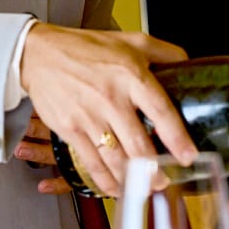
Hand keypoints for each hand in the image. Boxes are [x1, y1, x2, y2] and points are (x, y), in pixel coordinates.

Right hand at [19, 24, 193, 197]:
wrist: (39, 54)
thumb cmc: (85, 47)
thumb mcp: (130, 40)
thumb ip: (163, 52)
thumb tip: (189, 65)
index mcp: (131, 76)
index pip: (161, 111)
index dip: (178, 138)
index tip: (189, 156)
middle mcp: (111, 98)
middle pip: (138, 144)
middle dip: (155, 170)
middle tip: (166, 181)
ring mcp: (89, 116)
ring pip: (116, 159)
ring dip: (133, 180)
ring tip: (146, 189)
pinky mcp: (70, 129)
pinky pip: (92, 162)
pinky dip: (106, 180)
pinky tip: (116, 188)